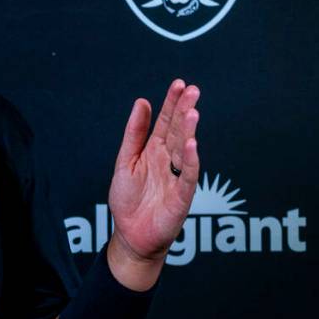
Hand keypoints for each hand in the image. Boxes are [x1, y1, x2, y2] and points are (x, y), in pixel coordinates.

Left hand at [106, 79, 199, 289]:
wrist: (131, 235)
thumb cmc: (128, 200)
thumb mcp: (125, 161)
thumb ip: (134, 133)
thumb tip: (142, 102)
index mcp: (154, 150)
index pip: (166, 122)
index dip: (172, 103)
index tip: (179, 84)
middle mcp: (168, 160)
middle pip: (178, 131)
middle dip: (184, 110)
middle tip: (192, 90)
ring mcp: (177, 177)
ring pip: (185, 149)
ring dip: (189, 131)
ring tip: (192, 111)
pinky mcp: (182, 196)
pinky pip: (188, 176)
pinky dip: (190, 160)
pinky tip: (191, 144)